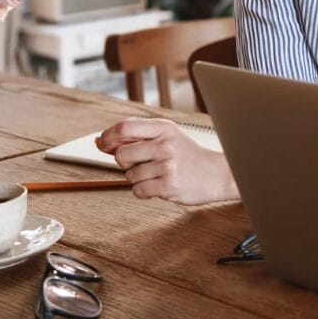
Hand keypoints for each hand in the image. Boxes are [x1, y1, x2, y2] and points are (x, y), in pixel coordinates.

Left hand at [96, 118, 237, 204]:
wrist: (217, 173)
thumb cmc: (189, 156)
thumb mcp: (167, 138)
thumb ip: (136, 138)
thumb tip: (100, 141)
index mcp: (164, 128)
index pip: (125, 127)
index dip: (108, 136)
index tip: (103, 143)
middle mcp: (165, 144)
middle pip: (121, 155)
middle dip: (125, 163)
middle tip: (142, 164)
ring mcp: (167, 165)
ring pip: (130, 176)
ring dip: (138, 179)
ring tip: (158, 174)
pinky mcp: (168, 185)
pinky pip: (138, 191)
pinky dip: (144, 191)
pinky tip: (160, 185)